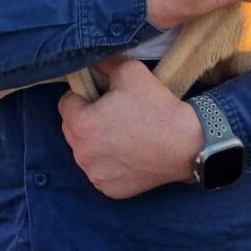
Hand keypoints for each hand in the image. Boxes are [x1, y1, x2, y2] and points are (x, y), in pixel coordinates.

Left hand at [58, 57, 203, 198]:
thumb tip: (92, 61)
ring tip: (121, 133)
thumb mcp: (130, 71)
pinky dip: (107, 162)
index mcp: (82, 124)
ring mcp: (95, 175)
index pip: (65, 103)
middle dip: (85, 118)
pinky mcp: (109, 190)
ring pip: (84, 151)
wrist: (185, 144)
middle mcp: (82, 153)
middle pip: (71, 129)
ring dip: (94, 141)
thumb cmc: (156, 106)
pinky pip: (99, 171)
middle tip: (111, 113)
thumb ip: (104, 63)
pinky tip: (127, 153)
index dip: (81, 95)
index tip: (100, 95)